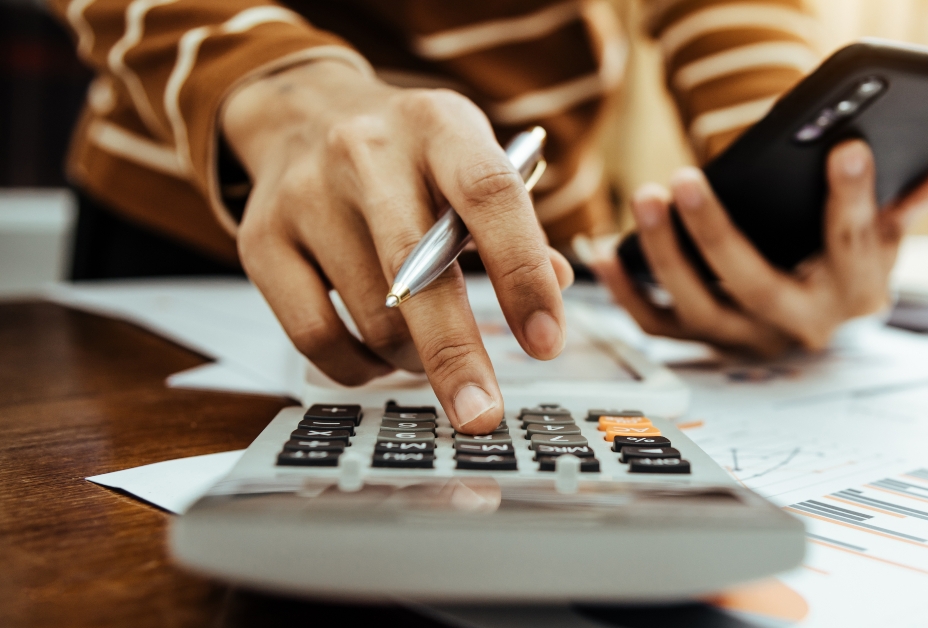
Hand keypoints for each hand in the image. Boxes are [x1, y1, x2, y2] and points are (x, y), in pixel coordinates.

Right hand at [223, 61, 572, 432]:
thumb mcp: (470, 156)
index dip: (523, 274)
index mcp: (437, 126)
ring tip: (429, 354)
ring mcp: (306, 197)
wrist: (303, 113)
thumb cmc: (408, 150)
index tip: (546, 343)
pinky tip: (380, 359)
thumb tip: (556, 285)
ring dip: (414, 359)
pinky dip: (358, 368)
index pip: (489, 197)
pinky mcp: (262, 242)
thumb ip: (514, 221)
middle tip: (483, 415)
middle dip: (456, 357)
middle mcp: (366, 154)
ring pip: (372, 318)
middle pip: (417, 273)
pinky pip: (314, 338)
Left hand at [590, 140, 927, 353]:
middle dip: (715, 233)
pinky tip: (603, 250)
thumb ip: (902, 205)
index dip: (851, 196)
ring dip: (662, 256)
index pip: (850, 243)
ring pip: (697, 307)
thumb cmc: (849, 264)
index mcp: (854, 294)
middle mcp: (799, 326)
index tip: (844, 148)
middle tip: (683, 179)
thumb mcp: (885, 236)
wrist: (825, 322)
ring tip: (644, 199)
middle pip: (752, 284)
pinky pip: (658, 324)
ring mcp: (747, 339)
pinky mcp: (707, 343)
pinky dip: (625, 291)